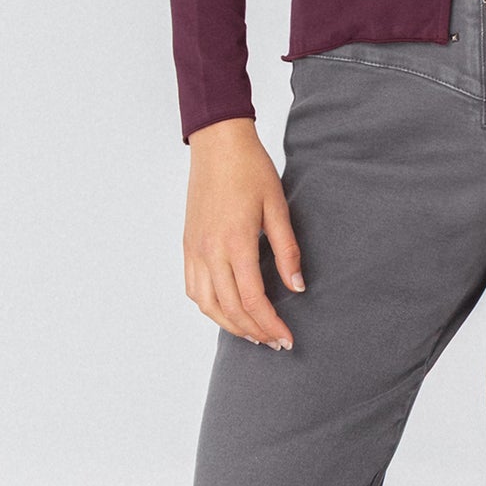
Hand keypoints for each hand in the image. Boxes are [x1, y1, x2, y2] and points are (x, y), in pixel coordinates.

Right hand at [183, 118, 306, 348]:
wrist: (218, 143)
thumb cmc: (251, 169)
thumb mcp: (277, 206)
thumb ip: (286, 249)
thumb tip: (297, 287)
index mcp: (235, 242)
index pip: (253, 299)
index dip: (271, 324)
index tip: (287, 338)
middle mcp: (210, 251)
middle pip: (230, 308)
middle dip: (255, 331)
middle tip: (276, 342)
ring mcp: (194, 249)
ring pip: (207, 304)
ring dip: (230, 325)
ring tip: (253, 333)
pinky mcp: (188, 244)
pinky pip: (193, 288)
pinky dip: (209, 307)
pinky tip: (226, 310)